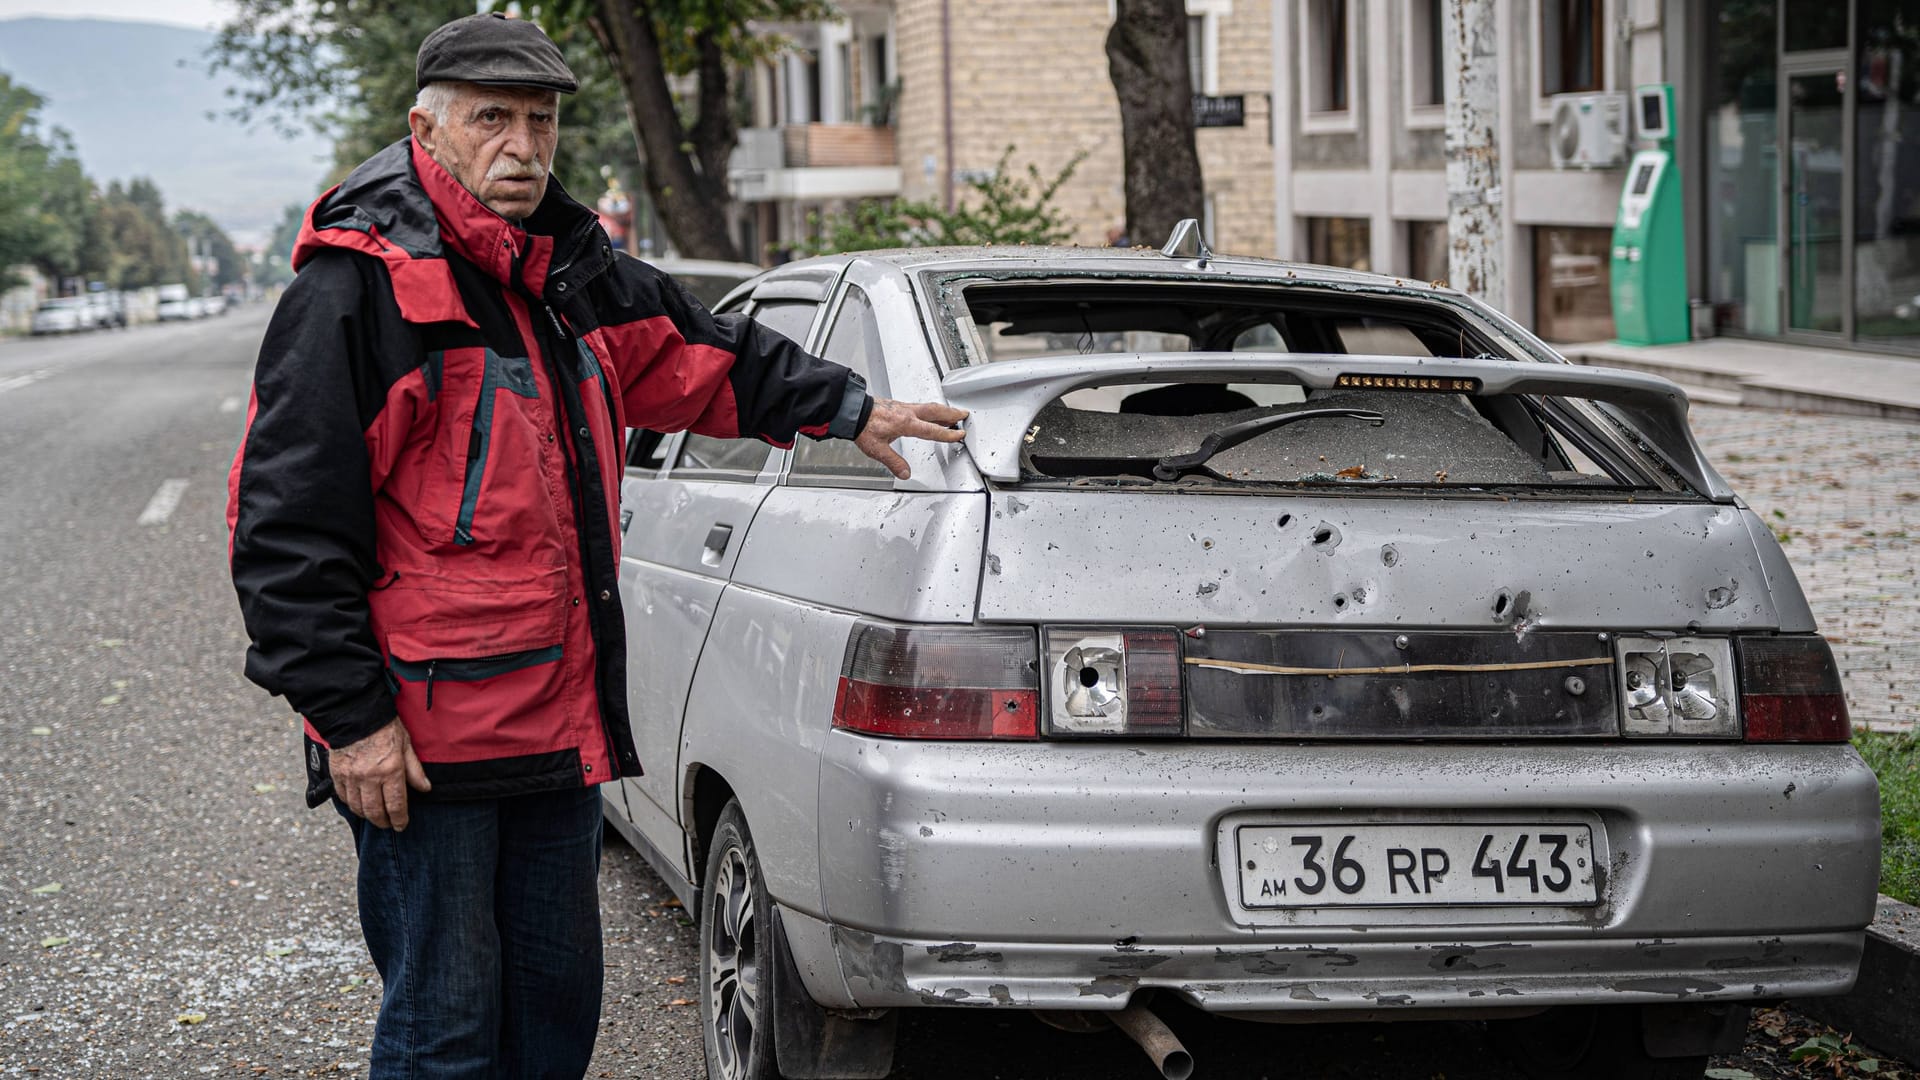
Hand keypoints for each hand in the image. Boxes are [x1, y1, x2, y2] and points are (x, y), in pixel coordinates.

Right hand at [330, 718, 430, 830]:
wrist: (355, 714)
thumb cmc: (385, 727)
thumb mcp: (406, 745)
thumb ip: (415, 770)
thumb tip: (425, 789)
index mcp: (391, 770)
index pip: (396, 805)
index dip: (399, 819)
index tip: (401, 825)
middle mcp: (369, 777)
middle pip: (375, 811)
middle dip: (383, 822)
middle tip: (388, 824)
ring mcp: (351, 777)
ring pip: (357, 807)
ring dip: (367, 815)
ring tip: (374, 816)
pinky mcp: (337, 774)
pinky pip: (343, 797)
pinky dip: (351, 804)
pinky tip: (358, 804)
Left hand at [853, 398, 968, 479]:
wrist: (851, 410)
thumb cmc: (862, 426)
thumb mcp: (878, 450)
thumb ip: (894, 462)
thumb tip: (905, 473)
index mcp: (906, 423)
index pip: (932, 430)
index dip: (947, 434)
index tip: (959, 434)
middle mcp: (907, 412)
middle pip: (936, 411)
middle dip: (952, 414)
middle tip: (964, 415)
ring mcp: (903, 407)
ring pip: (929, 407)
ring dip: (943, 410)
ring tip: (953, 414)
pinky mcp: (898, 405)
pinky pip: (920, 406)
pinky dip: (931, 409)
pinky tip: (930, 413)